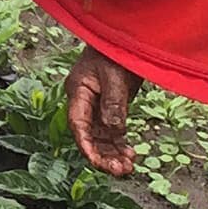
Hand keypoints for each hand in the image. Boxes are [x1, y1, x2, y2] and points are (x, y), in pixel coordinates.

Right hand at [67, 47, 141, 177]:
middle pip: (89, 136)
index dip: (87, 146)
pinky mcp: (109, 107)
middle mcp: (84, 102)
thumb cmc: (115, 52)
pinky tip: (130, 155)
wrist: (124, 37)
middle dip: (102, 155)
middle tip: (120, 171)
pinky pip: (112, 131)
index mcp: (78, 91)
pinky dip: (119, 144)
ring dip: (112, 153)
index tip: (99, 164)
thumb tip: (115, 131)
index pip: (78, 125)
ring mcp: (96, 106)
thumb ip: (114, 104)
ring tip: (127, 167)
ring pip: (101, 137)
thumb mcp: (115, 78)